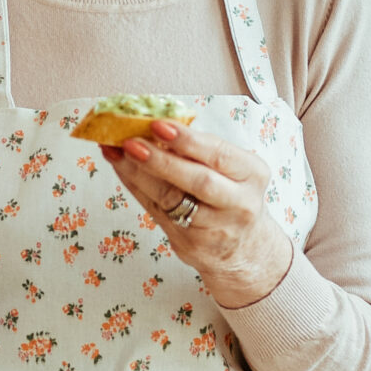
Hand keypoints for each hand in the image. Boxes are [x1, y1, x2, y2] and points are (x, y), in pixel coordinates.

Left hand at [102, 119, 295, 309]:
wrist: (243, 247)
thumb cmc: (230, 194)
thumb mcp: (230, 169)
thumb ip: (197, 150)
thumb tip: (151, 123)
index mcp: (253, 174)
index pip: (220, 155)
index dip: (188, 140)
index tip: (158, 125)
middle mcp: (240, 204)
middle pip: (199, 181)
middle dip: (161, 160)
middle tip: (131, 143)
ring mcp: (217, 229)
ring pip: (173, 200)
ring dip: (140, 174)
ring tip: (117, 153)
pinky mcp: (192, 245)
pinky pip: (157, 212)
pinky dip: (136, 188)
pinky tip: (122, 170)